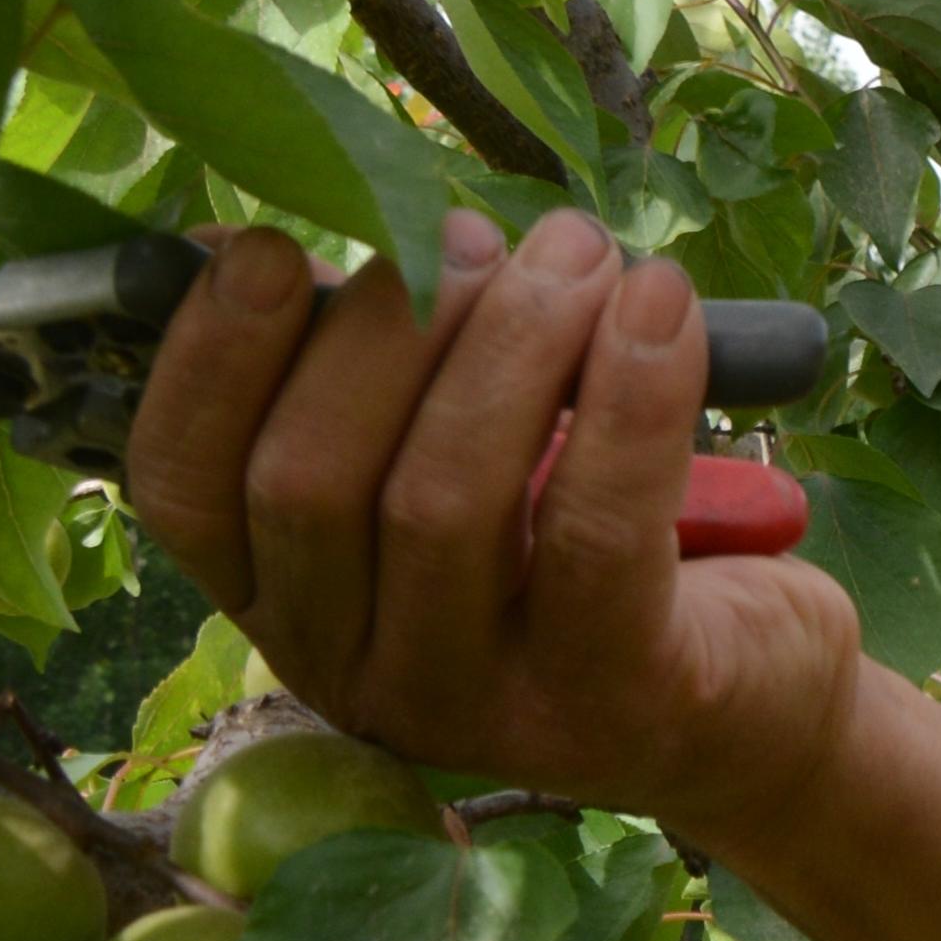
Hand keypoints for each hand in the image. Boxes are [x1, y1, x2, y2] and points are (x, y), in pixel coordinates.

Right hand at [127, 209, 866, 840]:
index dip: (209, 358)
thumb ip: (373, 370)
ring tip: (579, 250)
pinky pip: (595, 529)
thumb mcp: (459, 457)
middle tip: (474, 235)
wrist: (757, 700)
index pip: (183, 489)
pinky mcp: (605, 699)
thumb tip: (271, 240)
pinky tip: (660, 302)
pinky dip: (630, 394)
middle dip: (388, 326)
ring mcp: (472, 706)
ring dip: (510, 341)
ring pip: (440, 502)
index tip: (273, 246)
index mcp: (283, 602)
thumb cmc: (583, 548)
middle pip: (307, 483)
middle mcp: (350, 672)